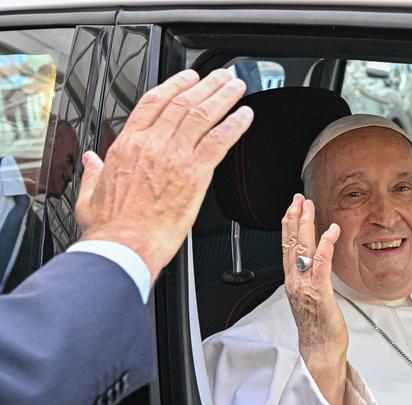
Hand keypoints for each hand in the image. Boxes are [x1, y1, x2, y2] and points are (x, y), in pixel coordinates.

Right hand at [75, 68, 253, 282]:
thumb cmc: (110, 228)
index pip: (153, 102)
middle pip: (183, 102)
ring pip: (202, 114)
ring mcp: (175, 156)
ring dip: (223, 96)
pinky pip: (219, 140)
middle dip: (206, 85)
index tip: (189, 78)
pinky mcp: (195, 173)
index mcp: (127, 145)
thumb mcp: (89, 195)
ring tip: (236, 86)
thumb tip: (92, 162)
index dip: (174, 85)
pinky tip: (246, 116)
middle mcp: (152, 144)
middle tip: (221, 76)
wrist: (125, 245)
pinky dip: (235, 125)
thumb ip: (93, 173)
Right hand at [282, 193, 348, 404]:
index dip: (288, 224)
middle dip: (294, 217)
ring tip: (309, 207)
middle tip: (298, 198)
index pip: (287, 246)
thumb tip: (313, 260)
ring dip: (305, 226)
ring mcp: (305, 286)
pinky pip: (321, 265)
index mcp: (293, 280)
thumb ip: (308, 276)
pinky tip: (330, 232)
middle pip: (290, 243)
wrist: (320, 349)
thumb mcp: (310, 295)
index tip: (293, 206)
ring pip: (302, 250)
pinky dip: (325, 246)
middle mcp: (295, 281)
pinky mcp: (320, 293)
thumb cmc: (318, 325)